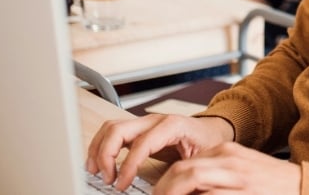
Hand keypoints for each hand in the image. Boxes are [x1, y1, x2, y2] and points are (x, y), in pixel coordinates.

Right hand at [86, 114, 233, 191]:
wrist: (212, 130)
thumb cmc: (208, 142)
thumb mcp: (202, 158)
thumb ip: (185, 171)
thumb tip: (170, 189)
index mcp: (172, 125)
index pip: (141, 143)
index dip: (128, 166)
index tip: (121, 184)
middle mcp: (154, 120)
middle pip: (118, 129)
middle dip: (106, 155)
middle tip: (106, 178)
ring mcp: (144, 122)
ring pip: (111, 128)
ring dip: (98, 149)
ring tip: (96, 172)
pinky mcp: (138, 129)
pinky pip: (113, 132)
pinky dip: (102, 146)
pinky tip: (100, 163)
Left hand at [152, 142, 300, 194]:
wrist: (305, 186)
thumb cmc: (274, 185)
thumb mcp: (243, 171)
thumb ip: (218, 174)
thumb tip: (191, 188)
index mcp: (228, 152)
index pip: (185, 163)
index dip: (166, 183)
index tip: (159, 194)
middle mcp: (230, 161)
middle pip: (183, 170)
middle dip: (163, 189)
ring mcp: (236, 178)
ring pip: (191, 179)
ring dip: (172, 193)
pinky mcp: (242, 193)